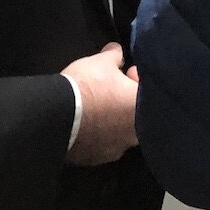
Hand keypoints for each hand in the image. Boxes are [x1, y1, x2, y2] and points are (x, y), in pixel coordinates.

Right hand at [62, 43, 138, 165]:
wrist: (59, 117)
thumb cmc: (87, 86)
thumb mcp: (101, 61)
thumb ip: (114, 55)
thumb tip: (117, 50)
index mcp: (142, 108)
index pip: (150, 91)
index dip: (138, 79)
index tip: (127, 72)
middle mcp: (135, 133)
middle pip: (138, 113)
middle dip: (127, 99)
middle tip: (113, 88)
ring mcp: (118, 148)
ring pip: (122, 130)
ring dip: (115, 117)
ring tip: (99, 105)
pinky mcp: (99, 158)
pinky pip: (106, 143)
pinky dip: (101, 132)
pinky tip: (88, 122)